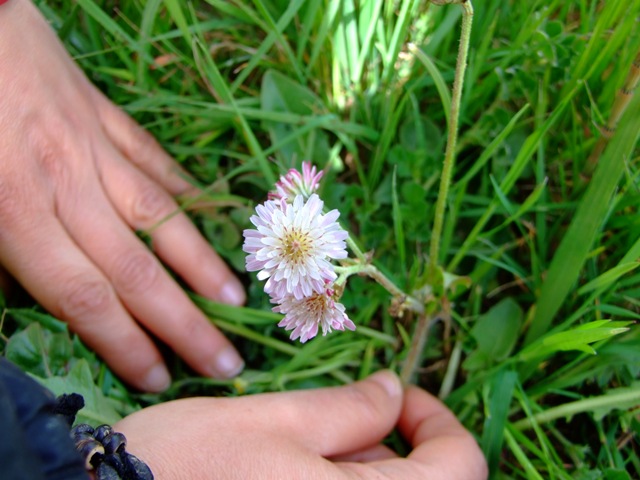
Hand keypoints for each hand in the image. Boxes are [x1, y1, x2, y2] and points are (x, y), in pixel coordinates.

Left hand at [0, 0, 244, 390]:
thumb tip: (33, 298)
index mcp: (17, 212)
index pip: (86, 296)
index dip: (126, 343)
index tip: (160, 378)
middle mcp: (70, 187)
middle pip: (138, 269)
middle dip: (184, 323)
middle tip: (225, 361)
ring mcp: (97, 148)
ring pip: (161, 218)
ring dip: (201, 264)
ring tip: (237, 300)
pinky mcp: (108, 117)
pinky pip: (154, 161)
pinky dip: (187, 192)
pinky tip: (212, 219)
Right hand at [114, 371, 487, 478]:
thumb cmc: (188, 465)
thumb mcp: (275, 420)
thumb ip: (350, 409)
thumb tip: (395, 390)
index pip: (459, 469)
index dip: (438, 421)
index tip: (400, 393)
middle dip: (394, 442)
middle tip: (341, 413)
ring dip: (363, 465)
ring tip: (303, 441)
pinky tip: (294, 470)